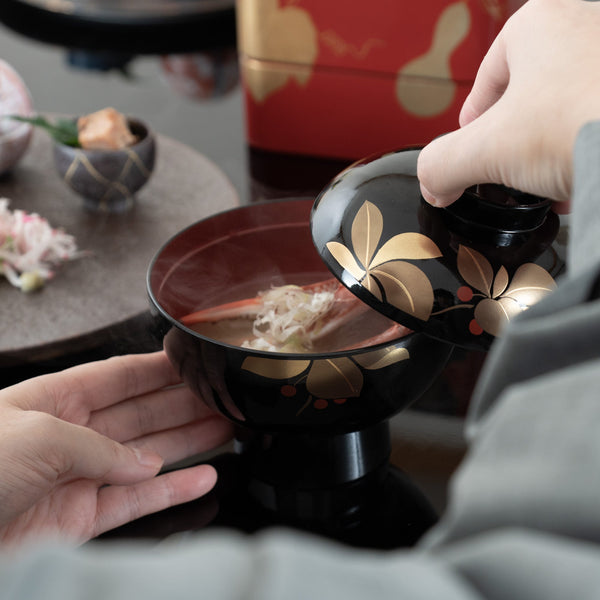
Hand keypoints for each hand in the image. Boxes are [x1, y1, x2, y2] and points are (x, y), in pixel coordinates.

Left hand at [0, 351, 232, 546]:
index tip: (193, 360)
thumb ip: (102, 447)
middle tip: (222, 398)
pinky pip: (136, 501)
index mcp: (54, 401)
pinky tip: (201, 478)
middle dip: (183, 405)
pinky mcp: (81, 518)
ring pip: (146, 457)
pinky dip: (171, 491)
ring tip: (225, 430)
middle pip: (141, 414)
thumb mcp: (39, 438)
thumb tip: (144, 463)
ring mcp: (79, 477)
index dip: (158, 368)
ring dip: (188, 444)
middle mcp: (71, 435)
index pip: (118, 376)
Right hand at [417, 0, 599, 206]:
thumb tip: (432, 183)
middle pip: (531, 96)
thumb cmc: (581, 123)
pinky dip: (589, 146)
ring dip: (554, 149)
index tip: (474, 159)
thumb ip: (441, 165)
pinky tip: (586, 176)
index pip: (487, 82)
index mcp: (538, 21)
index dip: (473, 127)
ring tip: (552, 184)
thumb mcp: (486, 151)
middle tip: (514, 177)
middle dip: (519, 143)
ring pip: (570, 107)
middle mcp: (586, 21)